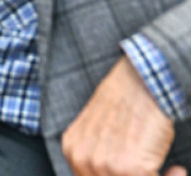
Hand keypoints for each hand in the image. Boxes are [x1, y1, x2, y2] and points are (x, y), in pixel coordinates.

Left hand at [62, 56, 184, 175]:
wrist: (142, 83)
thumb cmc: (126, 103)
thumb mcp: (99, 130)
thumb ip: (98, 155)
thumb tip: (113, 174)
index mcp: (73, 150)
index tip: (136, 173)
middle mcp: (83, 160)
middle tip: (154, 172)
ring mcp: (106, 165)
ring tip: (169, 172)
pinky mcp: (131, 168)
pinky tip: (176, 169)